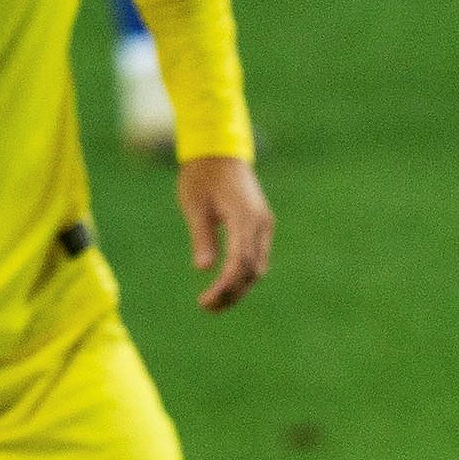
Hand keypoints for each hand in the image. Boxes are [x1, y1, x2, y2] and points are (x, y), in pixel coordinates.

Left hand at [179, 154, 271, 308]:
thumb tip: (204, 268)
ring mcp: (264, 224)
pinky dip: (243, 274)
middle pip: (253, 270)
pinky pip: (257, 256)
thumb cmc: (202, 175)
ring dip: (239, 287)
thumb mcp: (195, 206)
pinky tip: (226, 283)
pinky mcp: (261, 225)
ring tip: (215, 302)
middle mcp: (260, 223)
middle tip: (208, 307)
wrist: (220, 152)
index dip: (225, 285)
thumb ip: (202, 236)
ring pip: (258, 266)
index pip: (240, 261)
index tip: (207, 301)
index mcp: (244, 217)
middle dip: (233, 292)